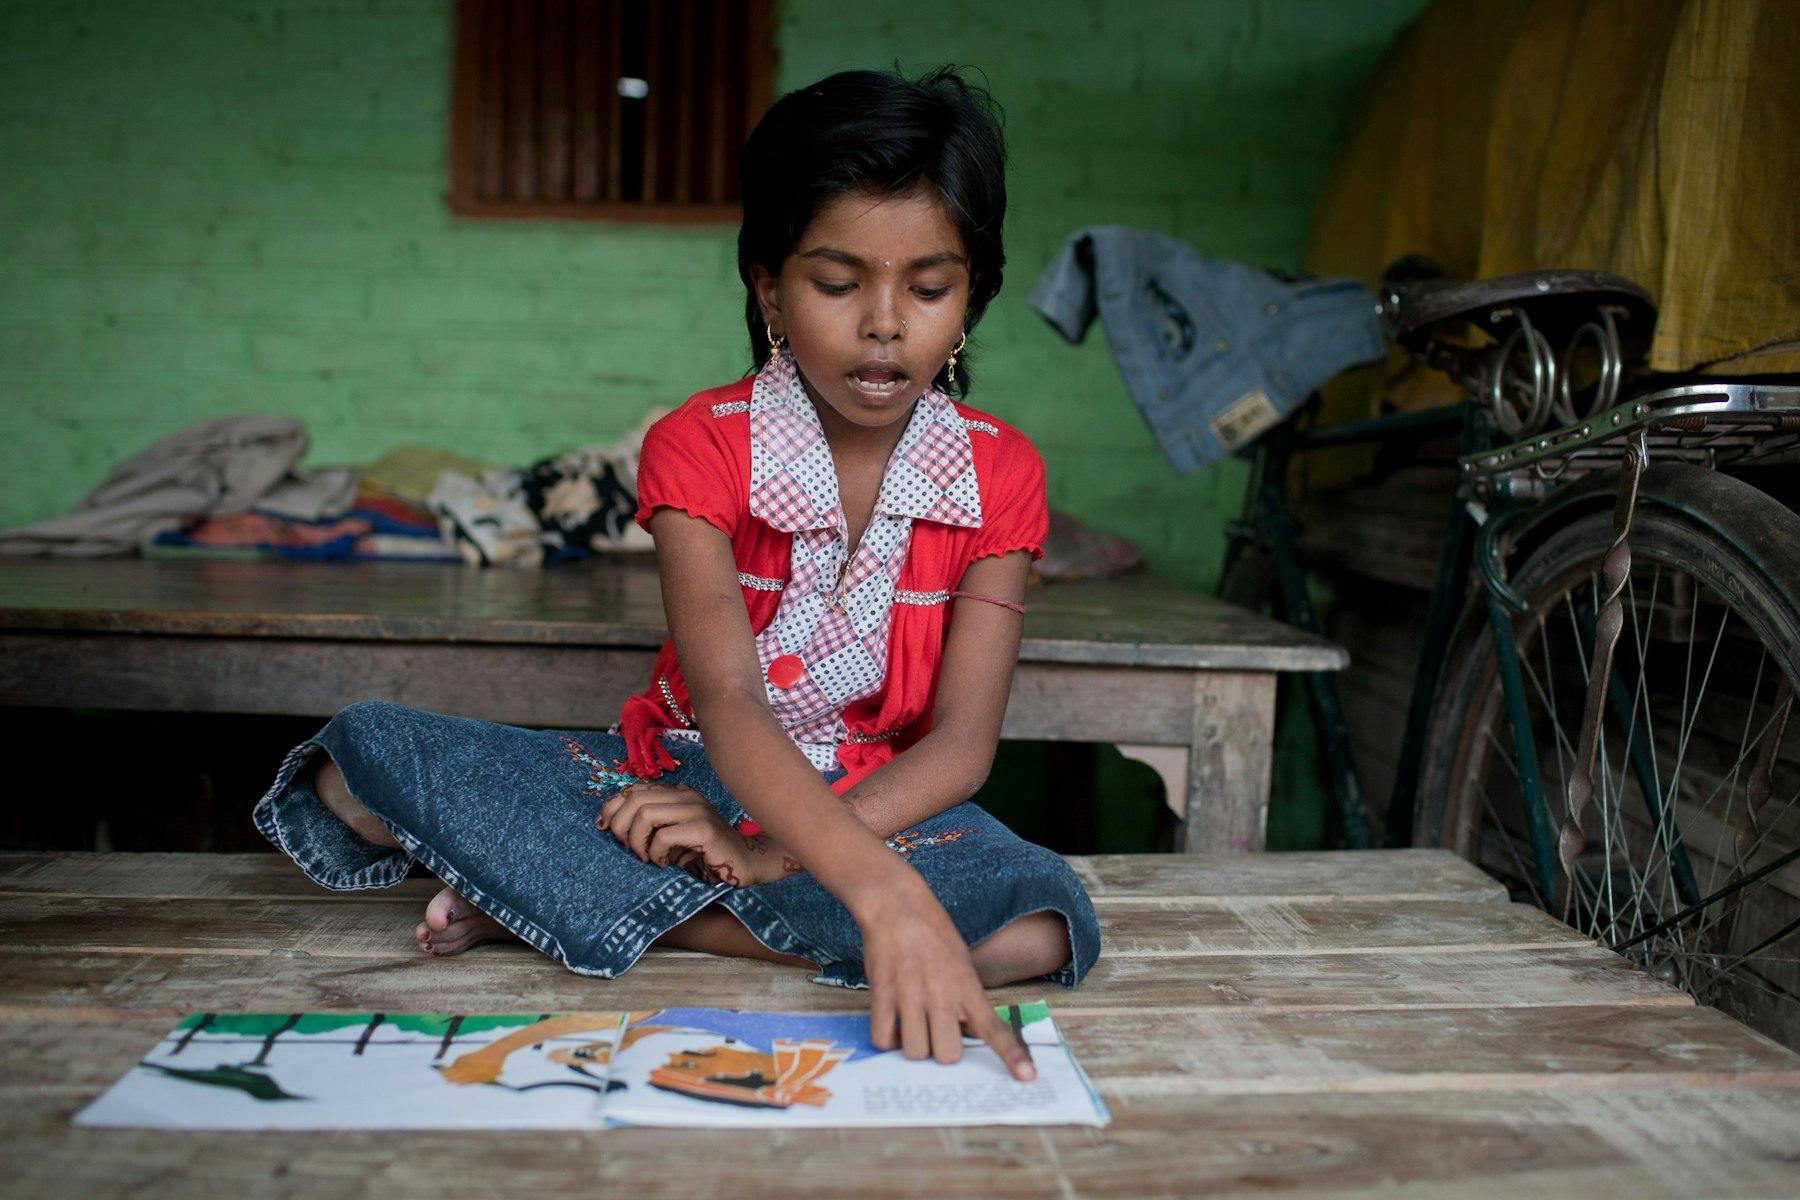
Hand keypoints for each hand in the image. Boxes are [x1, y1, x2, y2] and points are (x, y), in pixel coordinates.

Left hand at [598, 783, 798, 886]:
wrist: (745, 863)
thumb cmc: (704, 853)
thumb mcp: (671, 836)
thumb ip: (648, 825)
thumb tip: (609, 824)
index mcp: (676, 793)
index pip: (632, 789)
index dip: (611, 808)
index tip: (606, 830)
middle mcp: (685, 795)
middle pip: (634, 800)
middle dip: (621, 828)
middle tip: (631, 850)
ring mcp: (696, 810)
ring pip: (645, 814)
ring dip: (637, 842)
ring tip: (647, 857)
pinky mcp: (704, 829)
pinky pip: (664, 835)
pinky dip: (656, 853)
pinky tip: (664, 864)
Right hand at [859, 873, 1036, 1081]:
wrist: (896, 905)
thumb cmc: (933, 933)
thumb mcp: (962, 963)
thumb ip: (966, 1000)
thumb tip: (966, 1035)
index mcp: (967, 986)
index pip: (994, 1028)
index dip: (1010, 1055)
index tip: (1026, 1077)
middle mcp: (941, 994)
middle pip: (947, 1055)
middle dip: (941, 1050)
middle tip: (935, 1030)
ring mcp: (910, 995)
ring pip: (915, 1052)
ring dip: (913, 1046)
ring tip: (911, 1025)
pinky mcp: (882, 994)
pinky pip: (883, 1038)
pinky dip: (887, 1039)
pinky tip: (891, 1023)